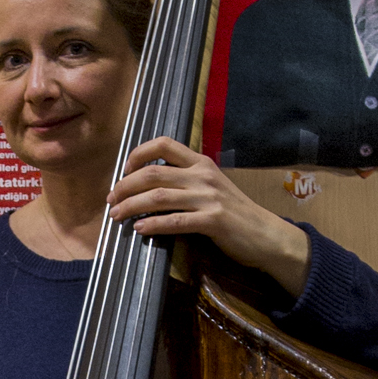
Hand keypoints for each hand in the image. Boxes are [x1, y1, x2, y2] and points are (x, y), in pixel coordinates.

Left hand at [107, 137, 311, 297]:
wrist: (266, 234)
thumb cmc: (236, 212)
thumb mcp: (212, 186)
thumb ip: (187, 180)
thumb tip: (150, 185)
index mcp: (201, 163)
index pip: (164, 144)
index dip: (138, 154)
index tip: (125, 170)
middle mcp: (203, 176)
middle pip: (153, 174)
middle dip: (125, 186)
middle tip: (111, 200)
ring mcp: (209, 198)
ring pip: (158, 198)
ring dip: (131, 207)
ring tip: (116, 216)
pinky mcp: (213, 221)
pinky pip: (175, 221)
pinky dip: (153, 225)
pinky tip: (140, 229)